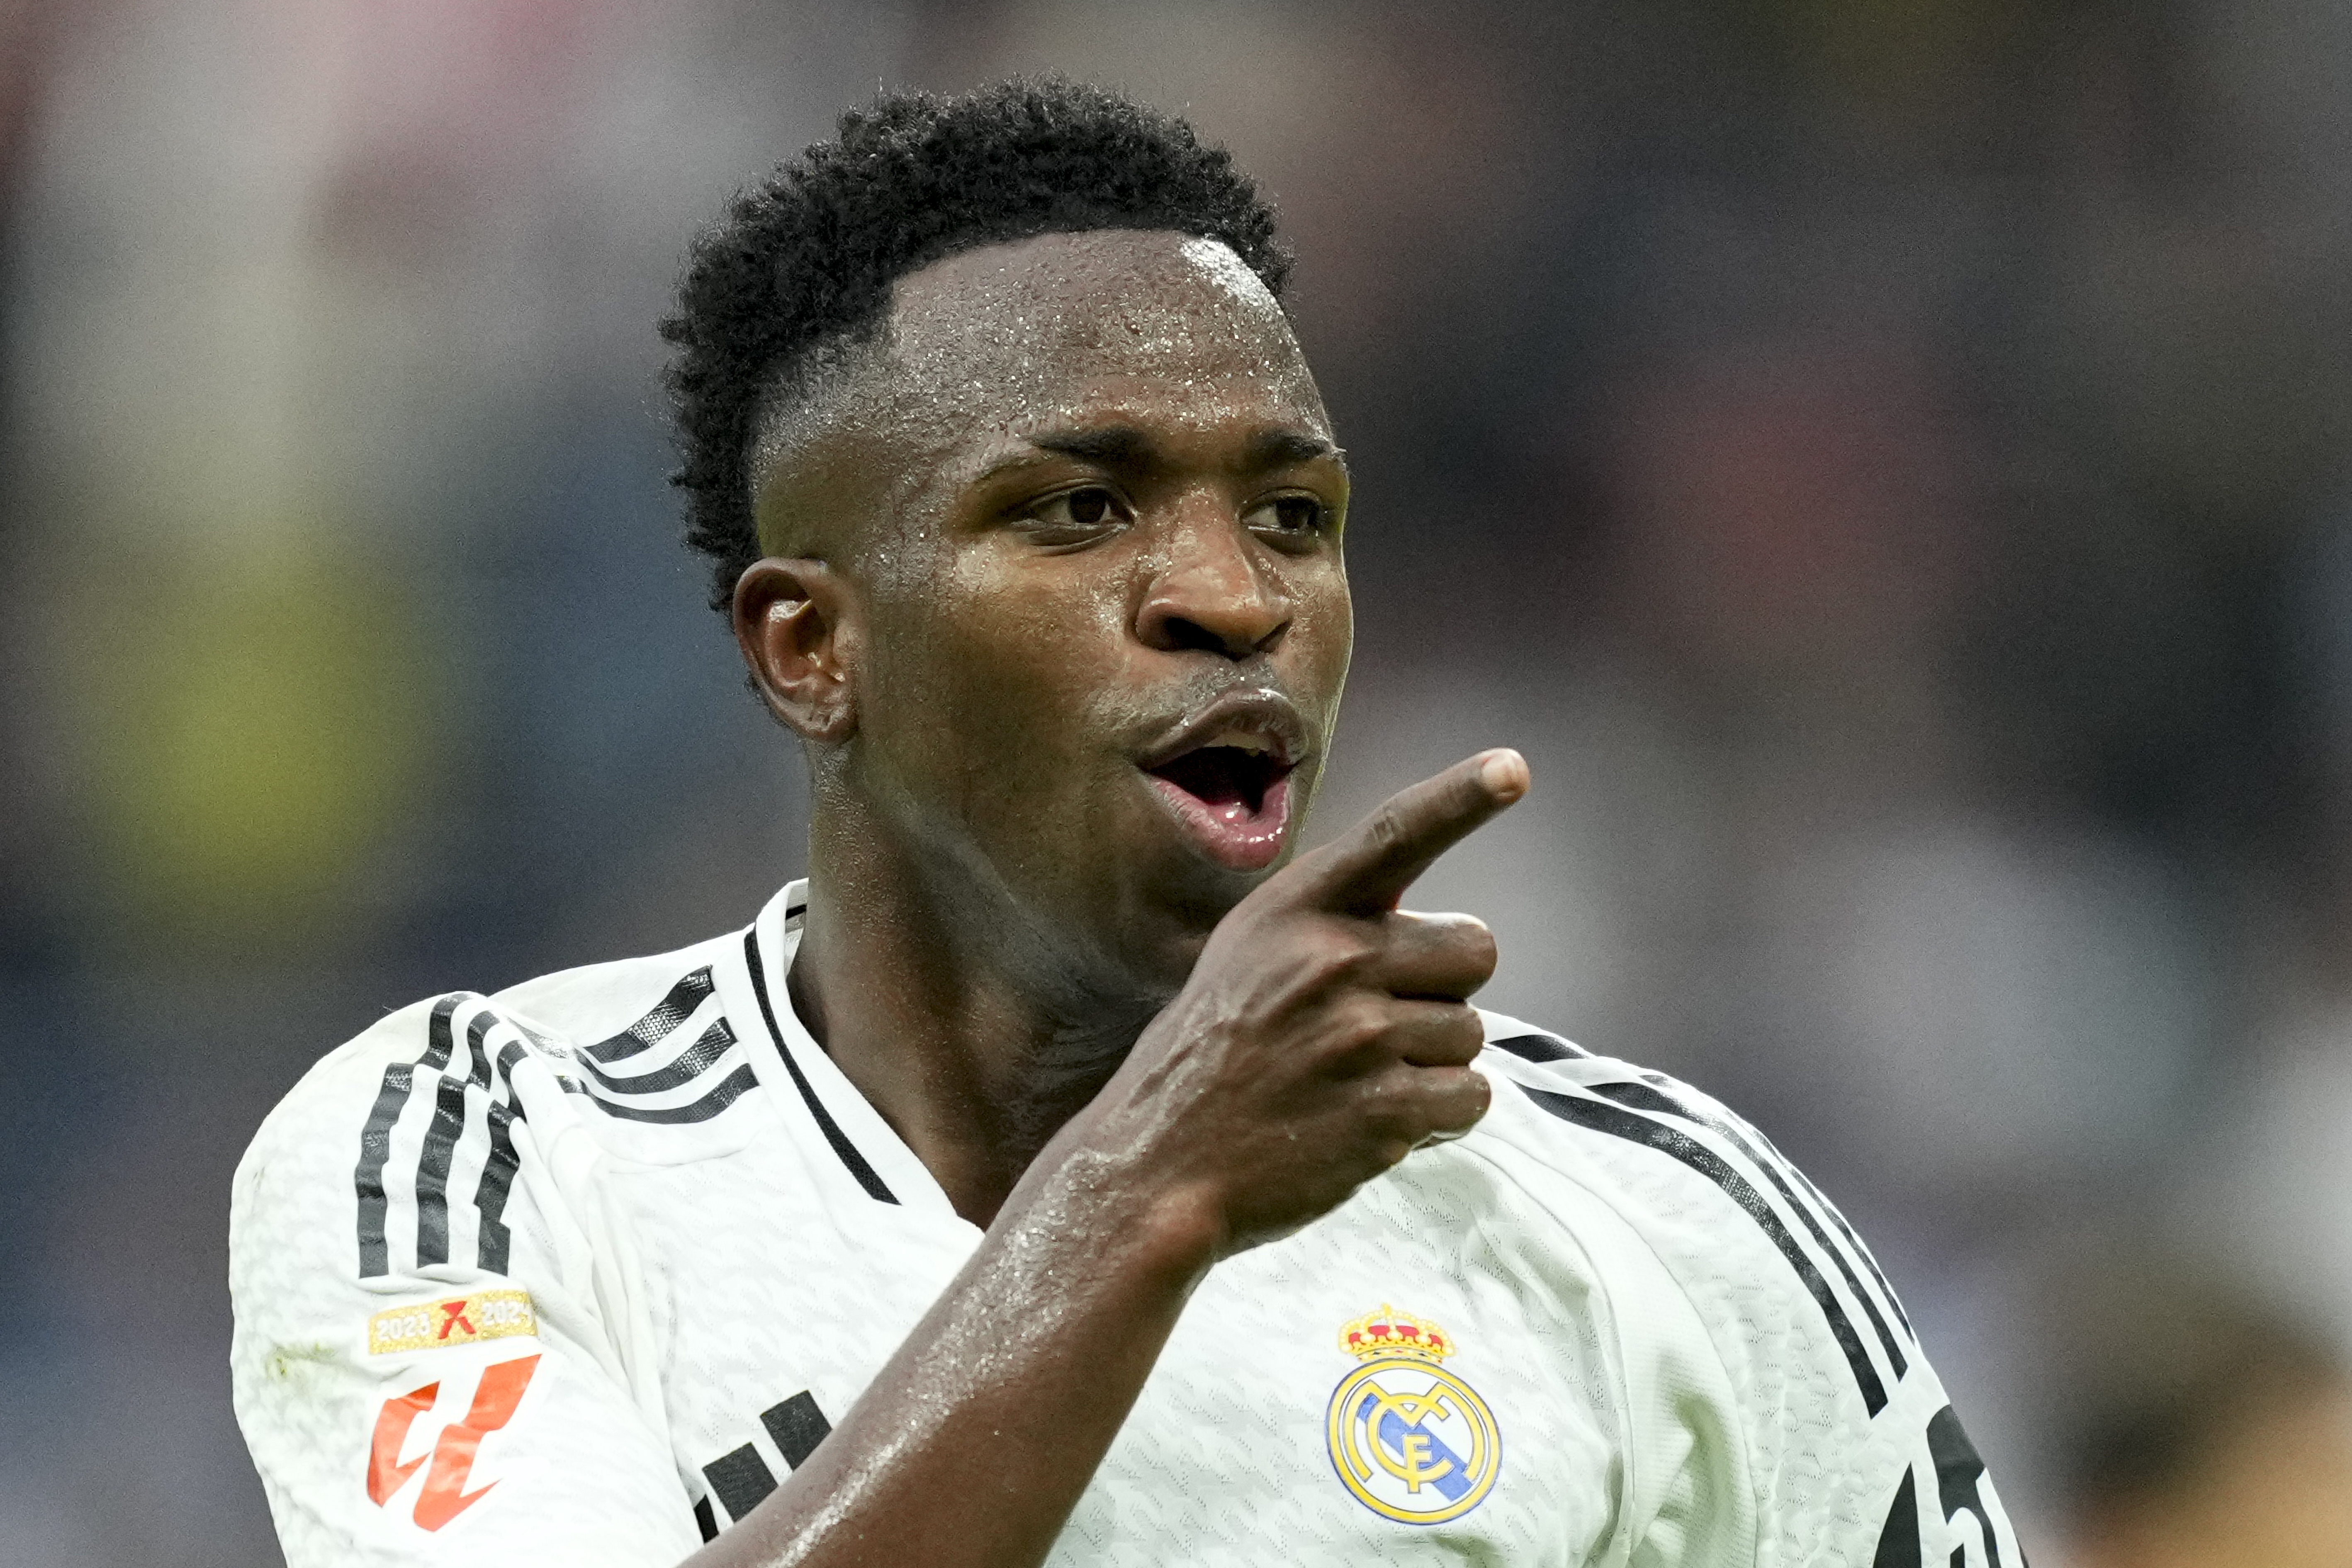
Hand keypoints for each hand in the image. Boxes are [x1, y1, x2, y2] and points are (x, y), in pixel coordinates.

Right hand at [1068, 747, 1528, 1263]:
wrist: (1157, 1165)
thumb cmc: (1211, 1056)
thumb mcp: (1249, 956)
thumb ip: (1329, 924)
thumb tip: (1429, 919)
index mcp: (1298, 910)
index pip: (1395, 834)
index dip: (1462, 797)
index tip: (1514, 769)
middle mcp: (1332, 959)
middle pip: (1475, 948)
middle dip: (1445, 987)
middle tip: (1382, 1022)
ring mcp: (1359, 1036)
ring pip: (1471, 1032)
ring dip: (1432, 1062)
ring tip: (1358, 1082)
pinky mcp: (1382, 1112)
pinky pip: (1470, 1098)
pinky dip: (1438, 1116)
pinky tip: (1376, 1122)